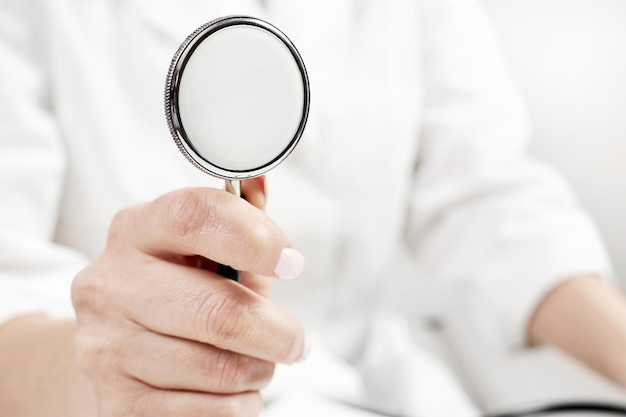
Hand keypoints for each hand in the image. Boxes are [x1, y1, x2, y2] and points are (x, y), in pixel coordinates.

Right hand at [71, 178, 306, 416]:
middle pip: (217, 311)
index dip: (256, 238)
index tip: (292, 264)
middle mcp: (111, 283)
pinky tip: (228, 388)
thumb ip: (238, 220)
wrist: (115, 348)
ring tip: (255, 362)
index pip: (195, 216)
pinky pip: (205, 411)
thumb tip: (260, 181)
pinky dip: (237, 404)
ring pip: (217, 368)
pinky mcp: (116, 401)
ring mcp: (106, 346)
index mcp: (137, 230)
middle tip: (295, 341)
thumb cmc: (178, 289)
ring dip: (258, 370)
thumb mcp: (204, 249)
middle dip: (276, 332)